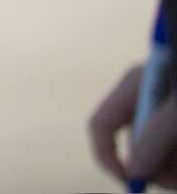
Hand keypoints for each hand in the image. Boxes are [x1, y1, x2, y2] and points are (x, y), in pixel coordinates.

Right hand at [90, 61, 176, 187]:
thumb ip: (155, 137)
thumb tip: (134, 172)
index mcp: (136, 88)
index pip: (101, 127)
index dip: (109, 158)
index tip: (133, 183)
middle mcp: (150, 102)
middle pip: (138, 149)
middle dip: (159, 170)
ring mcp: (170, 116)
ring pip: (165, 157)